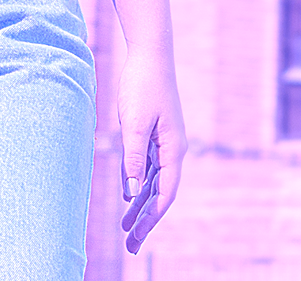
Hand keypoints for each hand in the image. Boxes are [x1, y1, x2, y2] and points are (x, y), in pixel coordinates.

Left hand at [117, 46, 186, 253]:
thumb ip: (133, 157)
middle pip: (161, 192)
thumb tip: (131, 191)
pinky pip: (149, 167)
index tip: (138, 236)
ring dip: (141, 204)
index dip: (152, 217)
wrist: (150, 54)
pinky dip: (139, 184)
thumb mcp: (135, 123)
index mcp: (174, 148)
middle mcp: (173, 148)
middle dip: (146, 219)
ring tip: (127, 229)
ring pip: (154, 181)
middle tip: (131, 246)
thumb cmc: (143, 85)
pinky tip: (128, 196)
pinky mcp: (156, 133)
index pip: (166, 192)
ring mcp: (165, 141)